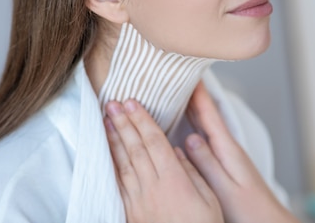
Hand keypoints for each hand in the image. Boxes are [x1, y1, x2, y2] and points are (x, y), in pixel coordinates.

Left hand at [104, 99, 222, 222]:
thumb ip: (191, 172)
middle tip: (112, 103)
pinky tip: (107, 153)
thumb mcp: (208, 199)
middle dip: (123, 123)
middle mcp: (153, 186)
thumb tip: (175, 151)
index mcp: (174, 180)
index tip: (132, 102)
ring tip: (106, 120)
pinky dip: (112, 165)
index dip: (142, 120)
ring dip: (114, 139)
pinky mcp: (131, 212)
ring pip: (124, 163)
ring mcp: (139, 200)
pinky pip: (119, 183)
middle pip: (135, 148)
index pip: (154, 141)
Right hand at [185, 83, 298, 222]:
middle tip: (177, 73)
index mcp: (227, 150)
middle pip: (207, 114)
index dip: (197, 92)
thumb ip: (207, 163)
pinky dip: (195, 125)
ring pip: (205, 125)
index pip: (209, 114)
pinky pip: (205, 138)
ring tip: (176, 92)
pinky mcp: (224, 165)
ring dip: (192, 108)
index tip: (186, 69)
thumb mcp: (225, 187)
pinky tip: (186, 126)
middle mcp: (227, 148)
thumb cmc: (250, 210)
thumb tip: (189, 137)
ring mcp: (226, 155)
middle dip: (192, 93)